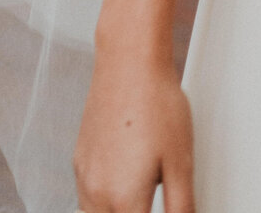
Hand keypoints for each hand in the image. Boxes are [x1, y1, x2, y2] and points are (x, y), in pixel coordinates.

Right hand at [74, 48, 193, 212]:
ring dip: (118, 211)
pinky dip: (103, 201)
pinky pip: (87, 197)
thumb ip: (181, 205)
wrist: (129, 62)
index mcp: (123, 199)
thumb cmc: (157, 103)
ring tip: (141, 198)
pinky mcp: (79, 160)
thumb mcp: (181, 161)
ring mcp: (84, 176)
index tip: (167, 209)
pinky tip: (124, 183)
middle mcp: (96, 193)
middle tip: (152, 202)